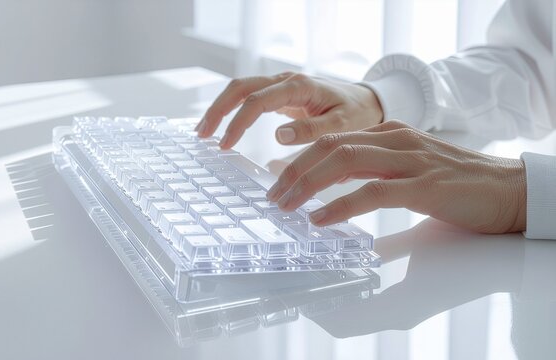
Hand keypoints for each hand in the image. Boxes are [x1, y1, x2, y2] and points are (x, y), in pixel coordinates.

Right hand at [195, 72, 382, 148]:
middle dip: (218, 110)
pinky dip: (232, 108)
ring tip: (203, 130)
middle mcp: (285, 80)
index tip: (225, 144)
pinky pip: (249, 95)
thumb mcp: (342, 125)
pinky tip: (222, 125)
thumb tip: (278, 136)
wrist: (367, 101)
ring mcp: (281, 85)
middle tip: (201, 135)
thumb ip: (312, 130)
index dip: (238, 122)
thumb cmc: (357, 113)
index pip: (257, 100)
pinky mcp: (280, 93)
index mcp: (298, 87)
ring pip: (241, 88)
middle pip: (240, 88)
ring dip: (220, 107)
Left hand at [266, 120, 527, 233]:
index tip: (276, 175)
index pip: (334, 138)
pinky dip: (341, 205)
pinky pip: (372, 192)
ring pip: (345, 161)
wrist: (510, 189)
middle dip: (294, 169)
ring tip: (286, 206)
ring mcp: (410, 160)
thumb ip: (376, 176)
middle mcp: (395, 140)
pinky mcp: (424, 186)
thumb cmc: (458, 185)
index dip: (300, 156)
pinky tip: (320, 219)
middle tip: (273, 194)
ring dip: (308, 183)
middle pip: (330, 146)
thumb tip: (338, 197)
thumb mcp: (409, 172)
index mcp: (390, 135)